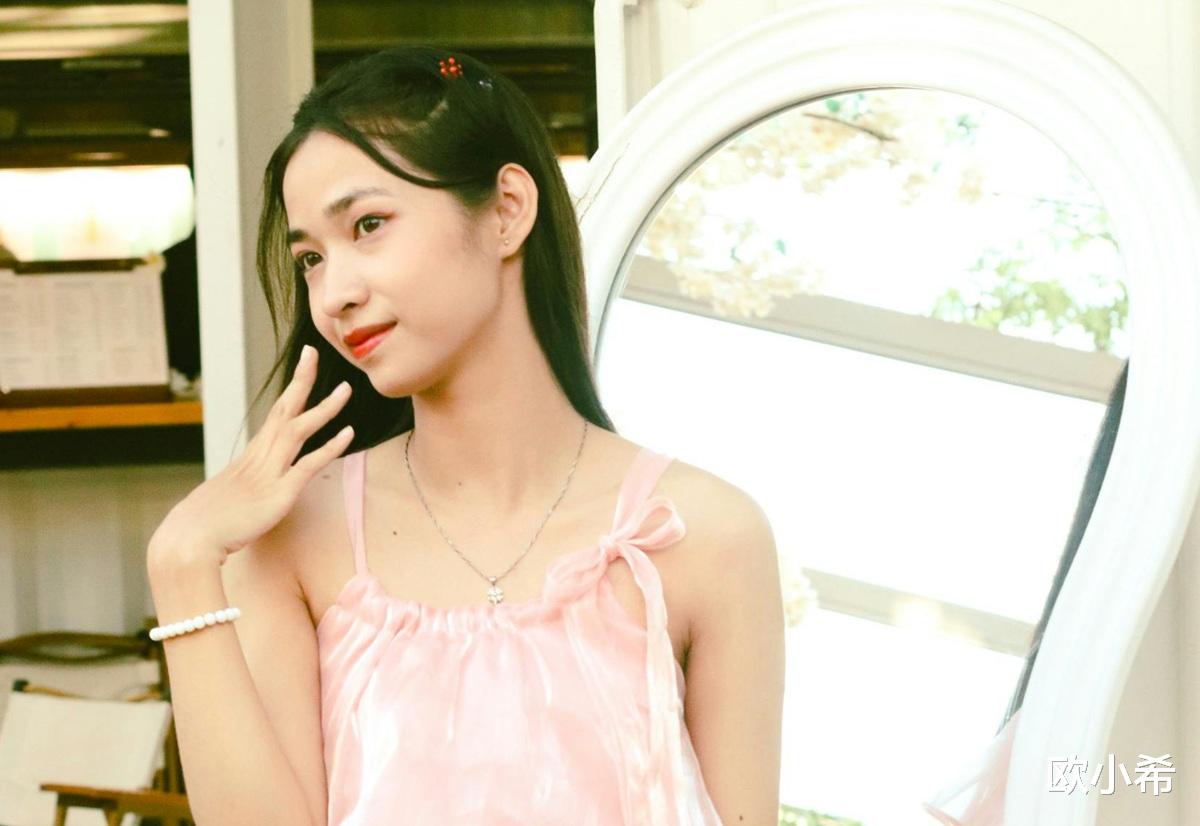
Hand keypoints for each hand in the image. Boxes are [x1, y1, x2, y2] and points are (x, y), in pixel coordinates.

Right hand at [149, 344, 353, 568]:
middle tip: (313, 352)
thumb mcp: (225, 500)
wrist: (187, 541)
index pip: (274, 415)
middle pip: (284, 409)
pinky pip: (309, 464)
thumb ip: (241, 491)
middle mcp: (259, 458)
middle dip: (301, 379)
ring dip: (324, 407)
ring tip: (346, 389)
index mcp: (249, 457)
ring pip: (299, 429)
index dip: (291, 391)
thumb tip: (243, 494)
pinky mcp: (279, 494)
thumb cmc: (201, 526)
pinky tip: (348, 433)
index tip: (302, 368)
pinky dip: (330, 447)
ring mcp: (269, 473)